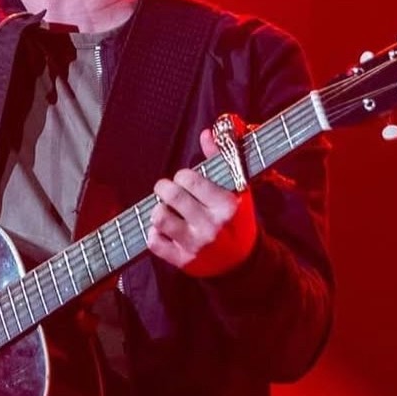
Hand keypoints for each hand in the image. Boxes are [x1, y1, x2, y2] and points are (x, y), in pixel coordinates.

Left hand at [146, 128, 257, 276]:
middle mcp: (210, 226)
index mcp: (226, 205)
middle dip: (164, 189)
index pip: (188, 179)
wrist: (243, 262)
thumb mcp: (237, 189)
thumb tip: (207, 133)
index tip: (186, 181)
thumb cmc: (237, 219)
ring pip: (159, 217)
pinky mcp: (182, 261)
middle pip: (170, 195)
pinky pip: (154, 241)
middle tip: (168, 191)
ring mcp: (195, 245)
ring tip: (168, 210)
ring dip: (159, 210)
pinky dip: (155, 233)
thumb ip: (221, 159)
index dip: (182, 177)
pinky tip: (166, 230)